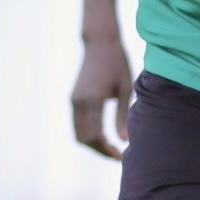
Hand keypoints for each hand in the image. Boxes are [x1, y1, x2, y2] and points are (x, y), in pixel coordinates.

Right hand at [71, 31, 133, 157]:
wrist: (100, 43)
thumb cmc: (118, 63)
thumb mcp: (125, 89)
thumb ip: (123, 116)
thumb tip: (124, 141)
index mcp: (93, 101)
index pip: (96, 136)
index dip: (107, 150)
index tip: (121, 156)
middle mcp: (79, 102)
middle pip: (84, 139)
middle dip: (100, 150)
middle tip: (117, 155)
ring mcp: (74, 100)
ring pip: (78, 133)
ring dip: (93, 144)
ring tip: (112, 147)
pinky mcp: (74, 98)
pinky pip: (78, 124)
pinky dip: (88, 134)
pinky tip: (104, 135)